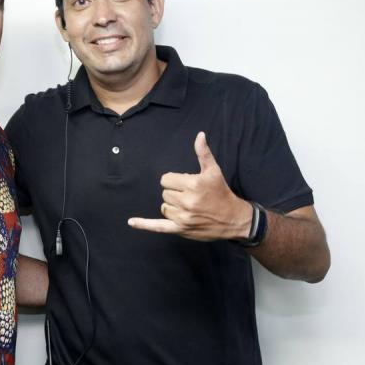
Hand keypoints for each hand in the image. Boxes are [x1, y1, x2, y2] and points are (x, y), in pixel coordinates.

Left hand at [128, 132, 252, 240]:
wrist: (233, 219)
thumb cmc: (222, 193)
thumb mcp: (214, 171)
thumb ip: (203, 153)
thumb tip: (199, 135)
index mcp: (192, 185)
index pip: (166, 180)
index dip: (175, 181)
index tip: (186, 184)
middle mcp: (187, 202)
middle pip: (165, 193)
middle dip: (175, 193)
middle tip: (190, 196)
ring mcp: (183, 217)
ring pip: (164, 207)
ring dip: (172, 206)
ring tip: (188, 207)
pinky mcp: (180, 229)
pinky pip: (158, 226)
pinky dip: (144, 224)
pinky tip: (131, 222)